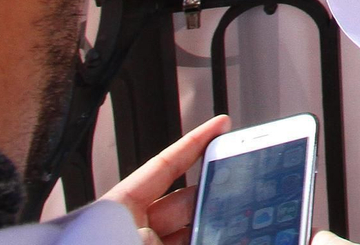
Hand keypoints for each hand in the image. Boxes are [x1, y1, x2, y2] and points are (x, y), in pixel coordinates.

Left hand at [101, 114, 229, 244]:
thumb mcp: (121, 233)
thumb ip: (152, 224)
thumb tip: (179, 224)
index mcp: (119, 208)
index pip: (164, 165)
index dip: (195, 142)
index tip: (220, 126)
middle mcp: (135, 226)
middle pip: (185, 199)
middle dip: (213, 191)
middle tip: (241, 186)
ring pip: (192, 228)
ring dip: (214, 222)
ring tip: (237, 219)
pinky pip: (191, 243)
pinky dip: (210, 238)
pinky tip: (225, 237)